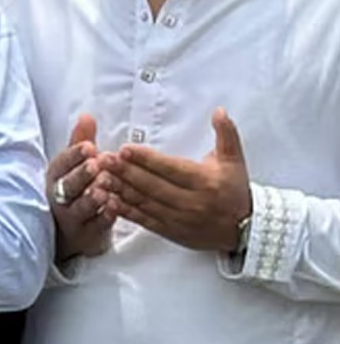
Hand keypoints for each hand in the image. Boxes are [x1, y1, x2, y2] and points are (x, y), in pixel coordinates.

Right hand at [48, 115, 115, 261]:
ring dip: (92, 198)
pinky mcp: (85, 234)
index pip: (62, 163)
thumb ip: (81, 142)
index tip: (89, 147)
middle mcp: (60, 196)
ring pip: (80, 206)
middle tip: (95, 165)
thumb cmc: (75, 192)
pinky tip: (114, 210)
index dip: (74, 155)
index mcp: (57, 176)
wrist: (70, 232)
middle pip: (68, 185)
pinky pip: (94, 226)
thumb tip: (87, 115)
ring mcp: (71, 217)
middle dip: (82, 175)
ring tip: (104, 190)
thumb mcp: (75, 166)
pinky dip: (104, 218)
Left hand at [100, 109, 252, 252]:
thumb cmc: (235, 189)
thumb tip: (219, 110)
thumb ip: (226, 134)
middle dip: (125, 172)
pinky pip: (144, 221)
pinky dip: (124, 210)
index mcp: (205, 182)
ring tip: (99, 177)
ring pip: (145, 203)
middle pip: (152, 186)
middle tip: (103, 159)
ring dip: (120, 190)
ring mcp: (179, 219)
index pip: (170, 169)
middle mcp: (191, 202)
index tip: (124, 149)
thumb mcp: (235, 160)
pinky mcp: (171, 232)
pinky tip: (107, 200)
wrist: (245, 229)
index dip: (146, 159)